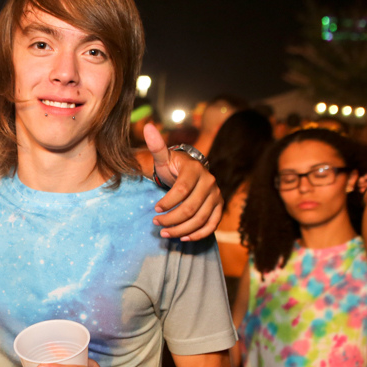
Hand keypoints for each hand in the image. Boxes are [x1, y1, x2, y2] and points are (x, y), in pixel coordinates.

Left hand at [145, 124, 222, 240]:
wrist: (190, 172)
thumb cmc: (173, 166)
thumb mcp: (163, 157)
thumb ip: (156, 146)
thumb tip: (147, 127)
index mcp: (195, 169)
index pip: (182, 189)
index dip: (168, 202)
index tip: (154, 209)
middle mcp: (210, 182)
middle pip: (191, 208)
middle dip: (171, 219)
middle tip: (156, 224)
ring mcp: (216, 195)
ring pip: (200, 219)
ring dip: (181, 230)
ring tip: (164, 233)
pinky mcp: (219, 207)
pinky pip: (212, 225)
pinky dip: (198, 234)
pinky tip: (183, 239)